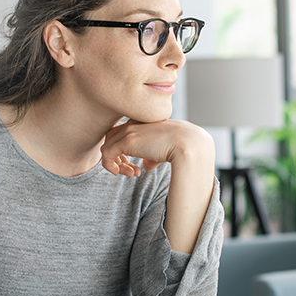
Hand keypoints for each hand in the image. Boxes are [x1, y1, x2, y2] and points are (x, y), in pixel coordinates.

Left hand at [100, 119, 215, 252]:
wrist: (189, 145)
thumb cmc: (183, 147)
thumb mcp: (166, 149)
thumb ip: (153, 156)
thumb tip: (146, 166)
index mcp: (144, 121)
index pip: (123, 132)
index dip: (125, 150)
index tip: (137, 166)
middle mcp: (134, 122)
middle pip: (112, 137)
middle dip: (118, 156)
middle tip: (132, 170)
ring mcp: (129, 131)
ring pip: (107, 146)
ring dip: (115, 164)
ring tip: (131, 173)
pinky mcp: (126, 141)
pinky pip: (106, 154)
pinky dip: (111, 166)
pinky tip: (129, 173)